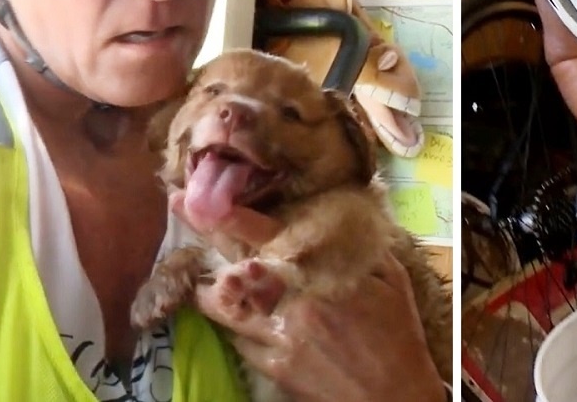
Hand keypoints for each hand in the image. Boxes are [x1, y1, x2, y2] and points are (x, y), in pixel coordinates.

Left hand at [170, 192, 446, 401]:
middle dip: (204, 234)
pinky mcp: (274, 367)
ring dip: (208, 288)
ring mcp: (279, 336)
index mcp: (322, 273)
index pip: (267, 235)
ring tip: (196, 274)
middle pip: (234, 264)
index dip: (231, 213)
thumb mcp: (391, 279)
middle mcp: (293, 300)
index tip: (203, 193)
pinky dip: (234, 326)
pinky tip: (235, 318)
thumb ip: (361, 246)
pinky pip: (239, 340)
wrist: (395, 395)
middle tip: (179, 207)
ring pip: (224, 308)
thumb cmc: (398, 334)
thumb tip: (344, 217)